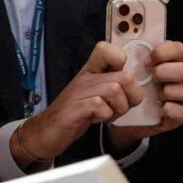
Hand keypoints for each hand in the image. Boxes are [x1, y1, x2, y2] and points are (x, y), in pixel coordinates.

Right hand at [9, 41, 143, 167]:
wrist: (46, 132)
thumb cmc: (75, 114)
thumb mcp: (96, 95)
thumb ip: (113, 86)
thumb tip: (136, 86)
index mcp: (91, 72)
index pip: (106, 50)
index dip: (121, 61)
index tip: (122, 83)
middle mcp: (85, 78)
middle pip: (125, 77)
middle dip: (130, 98)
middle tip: (118, 108)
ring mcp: (78, 92)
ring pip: (115, 91)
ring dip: (118, 109)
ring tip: (106, 114)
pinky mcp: (74, 108)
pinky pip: (100, 106)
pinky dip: (104, 116)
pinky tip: (95, 119)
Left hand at [105, 39, 182, 149]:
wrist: (112, 114)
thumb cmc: (115, 87)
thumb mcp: (104, 69)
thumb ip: (106, 54)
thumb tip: (119, 53)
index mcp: (164, 61)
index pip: (177, 49)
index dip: (164, 52)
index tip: (147, 61)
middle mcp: (176, 78)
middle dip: (166, 73)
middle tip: (151, 79)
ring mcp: (179, 97)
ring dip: (170, 92)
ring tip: (156, 96)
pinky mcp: (177, 115)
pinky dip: (171, 110)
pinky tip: (159, 110)